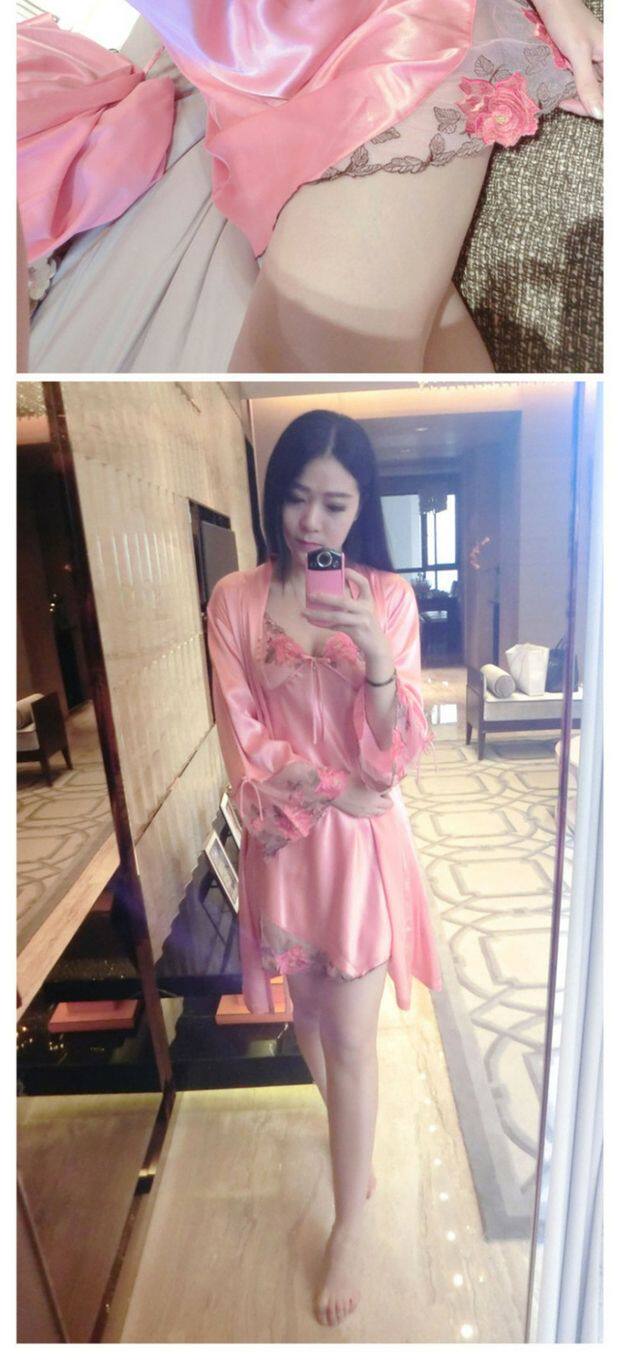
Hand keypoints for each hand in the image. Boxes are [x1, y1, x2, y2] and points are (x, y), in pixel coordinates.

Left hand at [301, 567, 387, 660]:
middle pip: (344, 601)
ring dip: (319, 614)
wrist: (376, 644)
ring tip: (305, 612)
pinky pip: (336, 627)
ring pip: (336, 616)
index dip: (354, 575)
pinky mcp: (356, 632)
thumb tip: (327, 592)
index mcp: (368, 600)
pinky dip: (323, 624)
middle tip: (311, 595)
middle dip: (326, 598)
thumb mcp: (362, 609)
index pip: (364, 583)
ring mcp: (361, 621)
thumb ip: (350, 601)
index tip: (343, 569)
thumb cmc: (364, 623)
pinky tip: (312, 622)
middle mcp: (366, 609)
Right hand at [332, 773, 392, 817]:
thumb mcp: (361, 773)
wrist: (331, 790)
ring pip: (380, 813)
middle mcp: (372, 806)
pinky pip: (370, 815)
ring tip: (371, 796)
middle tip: (378, 791)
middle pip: (388, 807)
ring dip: (379, 805)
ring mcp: (364, 812)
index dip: (387, 789)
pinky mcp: (357, 815)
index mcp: (375, 795)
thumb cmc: (346, 778)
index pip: (390, 795)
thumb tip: (381, 771)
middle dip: (385, 798)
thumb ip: (373, 775)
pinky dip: (371, 809)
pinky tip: (364, 801)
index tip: (381, 783)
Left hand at [532, 0, 602, 118]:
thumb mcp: (578, 54)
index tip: (578, 111)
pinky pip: (580, 82)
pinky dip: (570, 88)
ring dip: (575, 97)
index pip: (610, 95)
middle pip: (601, 95)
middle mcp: (608, 61)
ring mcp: (595, 62)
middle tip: (564, 102)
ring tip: (560, 95)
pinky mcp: (583, 62)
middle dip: (584, 103)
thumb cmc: (567, 20)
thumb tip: (599, 114)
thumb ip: (588, 84)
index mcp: (613, 58)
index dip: (598, 107)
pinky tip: (560, 89)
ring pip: (590, 91)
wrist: (552, 1)